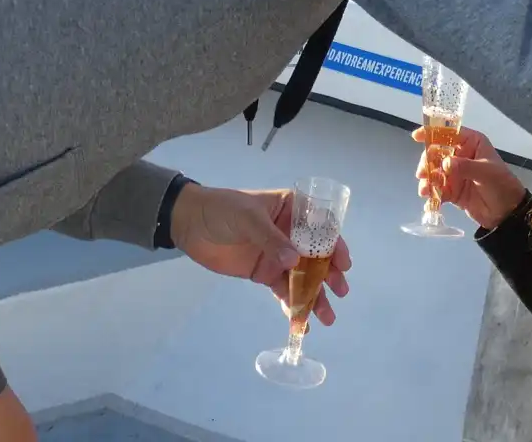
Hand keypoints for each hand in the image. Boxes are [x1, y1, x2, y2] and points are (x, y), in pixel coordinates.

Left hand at [168, 184, 350, 326]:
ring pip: (303, 277)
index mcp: (292, 210)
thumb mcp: (248, 218)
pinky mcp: (264, 274)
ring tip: (326, 317)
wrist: (189, 224)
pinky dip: (292, 305)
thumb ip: (271, 239)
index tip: (343, 264)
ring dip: (315, 296)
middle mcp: (291, 234)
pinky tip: (300, 321)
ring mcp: (279, 256)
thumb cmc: (222, 210)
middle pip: (317, 256)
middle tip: (339, 291)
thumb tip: (295, 262)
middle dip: (330, 275)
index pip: (321, 227)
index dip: (335, 245)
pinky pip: (283, 291)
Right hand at [413, 125, 526, 229]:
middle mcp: (462, 156)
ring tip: (425, 191)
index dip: (432, 133)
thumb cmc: (502, 185)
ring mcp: (456, 174)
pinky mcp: (453, 191)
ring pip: (434, 173)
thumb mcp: (486, 172)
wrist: (507, 213)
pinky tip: (429, 202)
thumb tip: (445, 163)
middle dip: (427, 163)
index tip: (417, 137)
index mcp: (472, 144)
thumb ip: (465, 167)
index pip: (450, 134)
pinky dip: (432, 195)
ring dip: (427, 180)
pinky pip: (438, 190)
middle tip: (423, 173)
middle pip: (437, 154)